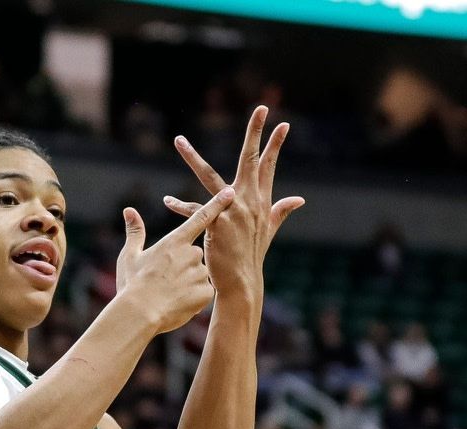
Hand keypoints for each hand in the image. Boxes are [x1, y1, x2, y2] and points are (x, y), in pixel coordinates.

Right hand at [115, 186, 234, 334]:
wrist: (140, 313)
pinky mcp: (206, 292)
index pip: (201, 217)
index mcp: (175, 241)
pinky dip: (194, 298)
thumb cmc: (133, 285)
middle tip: (165, 281)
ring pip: (200, 275)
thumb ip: (135, 232)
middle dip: (185, 266)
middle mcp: (191, 253)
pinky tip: (179, 303)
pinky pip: (204, 292)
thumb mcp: (130, 256)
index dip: (217, 204)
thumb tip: (129, 210)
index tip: (230, 192)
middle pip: (195, 255)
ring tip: (171, 295)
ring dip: (190, 283)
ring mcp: (200, 273)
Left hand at [163, 106, 304, 297]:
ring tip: (179, 140)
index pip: (269, 165)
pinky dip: (180, 206)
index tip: (283, 124)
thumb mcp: (269, 230)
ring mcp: (233, 210)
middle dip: (256, 132)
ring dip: (192, 157)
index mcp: (261, 200)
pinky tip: (167, 202)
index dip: (276, 144)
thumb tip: (299, 199)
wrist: (242, 281)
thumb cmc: (252, 255)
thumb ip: (280, 211)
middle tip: (260, 109)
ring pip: (209, 176)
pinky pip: (194, 209)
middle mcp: (249, 201)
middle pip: (250, 159)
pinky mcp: (217, 223)